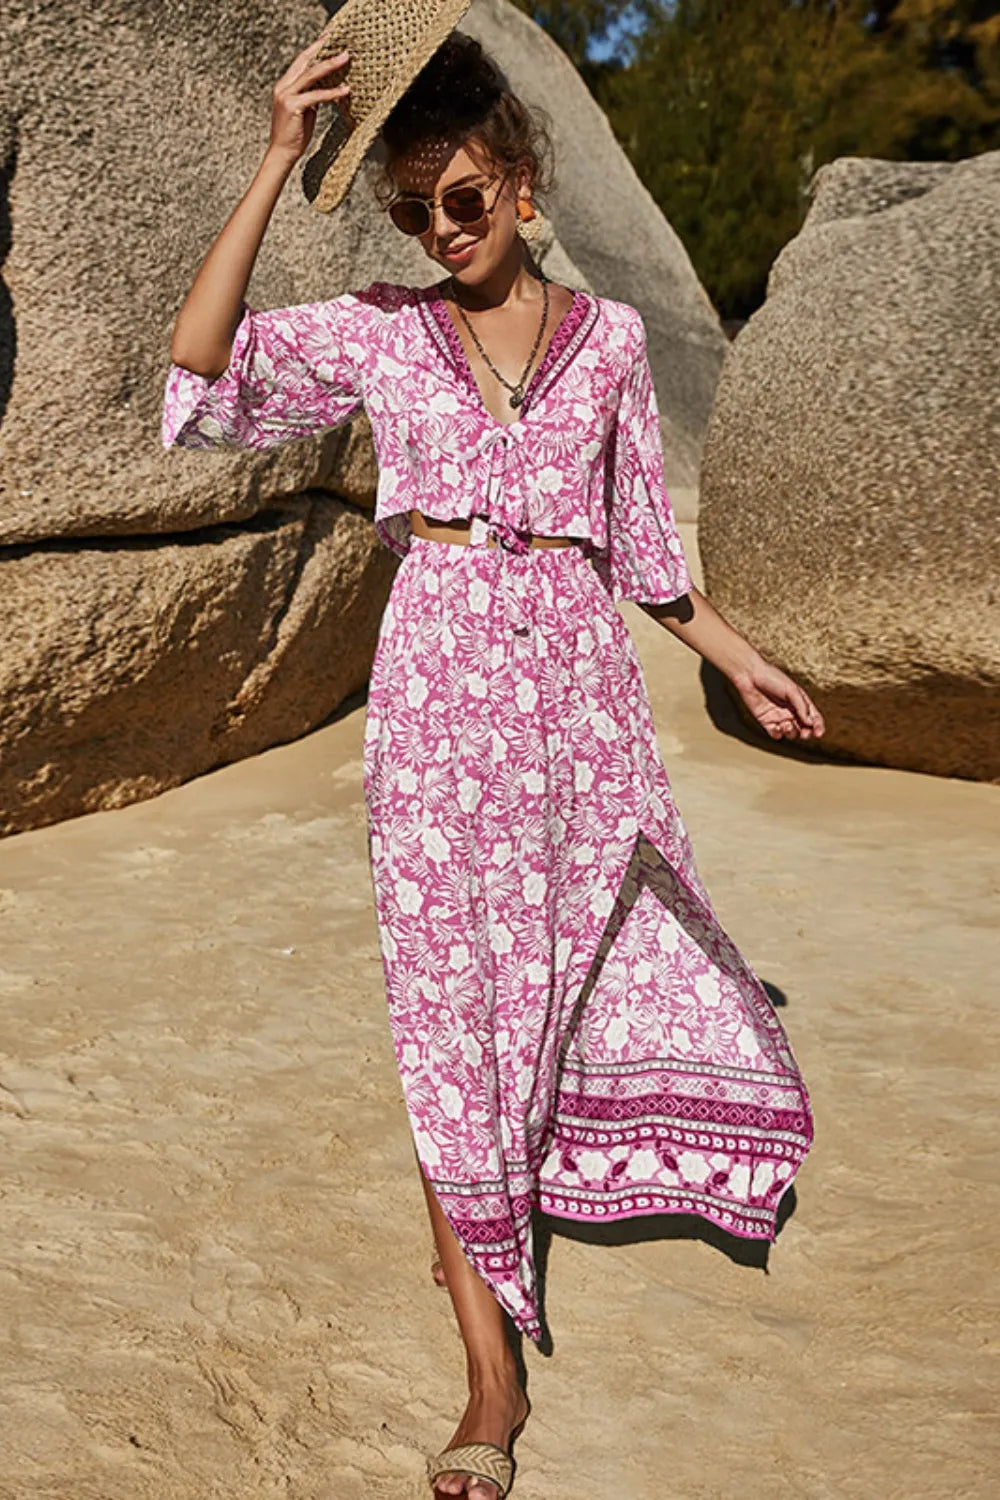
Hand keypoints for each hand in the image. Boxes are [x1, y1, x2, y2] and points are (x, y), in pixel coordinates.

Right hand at [268, 36, 352, 163]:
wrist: (282, 153)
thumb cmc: (294, 135)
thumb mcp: (304, 110)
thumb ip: (311, 96)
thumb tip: (326, 87)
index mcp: (284, 85)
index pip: (301, 61)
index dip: (315, 49)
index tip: (330, 39)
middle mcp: (283, 86)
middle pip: (305, 62)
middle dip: (324, 51)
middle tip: (343, 47)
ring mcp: (286, 95)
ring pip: (311, 75)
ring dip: (330, 66)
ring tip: (346, 60)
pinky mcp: (293, 106)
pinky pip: (316, 96)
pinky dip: (332, 93)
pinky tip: (345, 91)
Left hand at [730, 658, 825, 741]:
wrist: (750, 676)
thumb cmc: (772, 678)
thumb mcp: (791, 690)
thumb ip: (801, 707)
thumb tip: (811, 723)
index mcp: (800, 702)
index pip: (813, 717)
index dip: (818, 726)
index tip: (819, 734)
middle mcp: (791, 711)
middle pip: (804, 728)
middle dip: (806, 733)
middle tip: (804, 734)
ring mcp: (779, 717)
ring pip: (791, 733)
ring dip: (791, 732)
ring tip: (786, 724)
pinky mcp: (766, 721)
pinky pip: (776, 734)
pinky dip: (778, 733)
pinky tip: (776, 727)